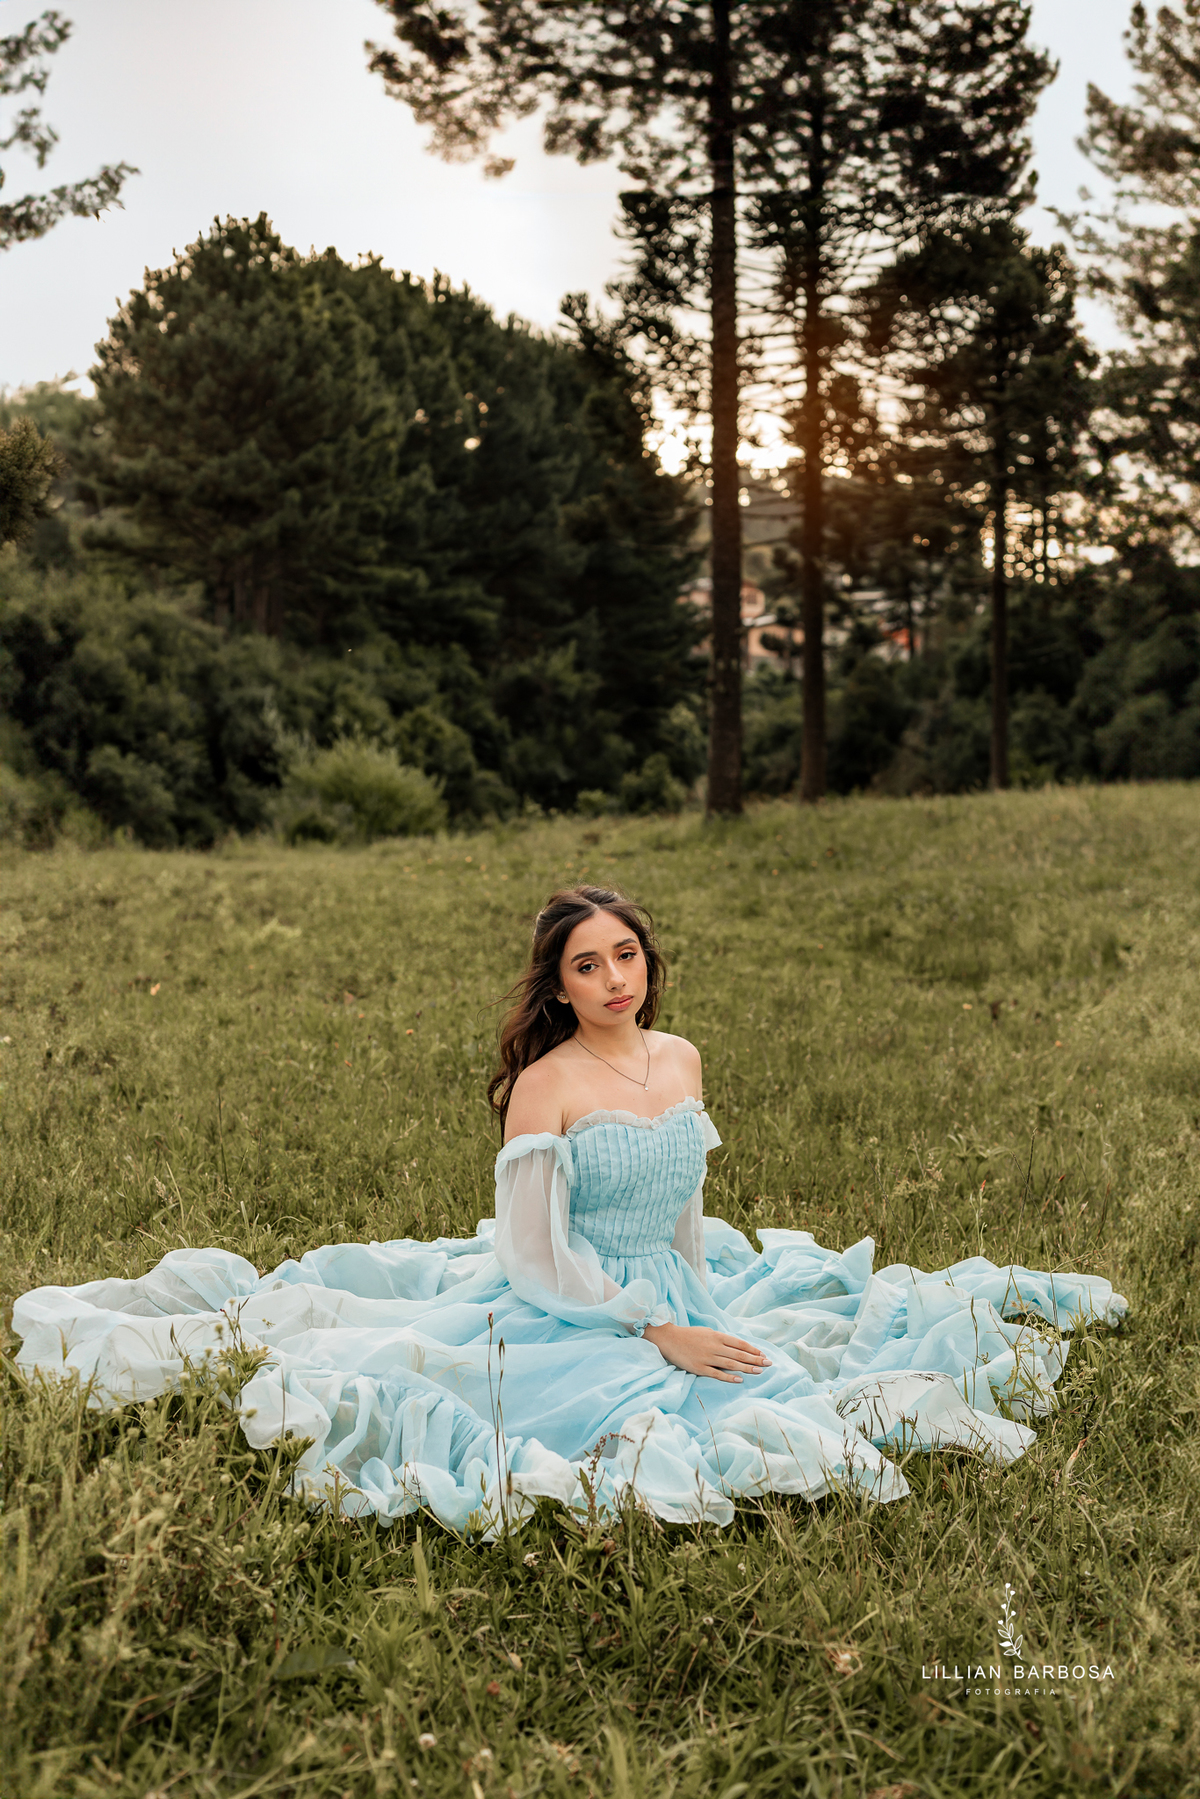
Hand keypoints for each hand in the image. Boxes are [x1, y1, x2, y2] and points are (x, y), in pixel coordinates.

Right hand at [642, 1322, 770, 1382]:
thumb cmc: (689, 1335)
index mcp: (717, 1336)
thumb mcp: (707, 1332)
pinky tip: (739, 1380)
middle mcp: (714, 1346)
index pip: (740, 1343)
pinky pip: (716, 1374)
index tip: (763, 1354)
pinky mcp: (699, 1368)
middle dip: (755, 1359)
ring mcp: (707, 1357)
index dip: (753, 1349)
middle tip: (768, 1363)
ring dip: (746, 1368)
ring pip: (731, 1364)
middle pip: (739, 1354)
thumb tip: (737, 1346)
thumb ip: (721, 1339)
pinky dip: (729, 1377)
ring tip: (759, 1371)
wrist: (669, 1338)